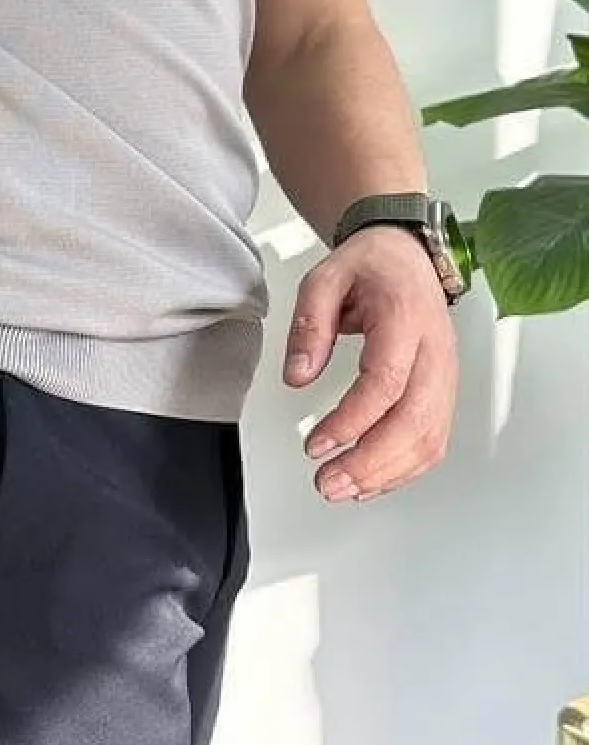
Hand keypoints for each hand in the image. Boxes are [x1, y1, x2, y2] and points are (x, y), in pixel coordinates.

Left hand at [283, 225, 458, 503]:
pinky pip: (433, 439)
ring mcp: (445, 374)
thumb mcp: (324, 279)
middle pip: (414, 421)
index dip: (352, 421)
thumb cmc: (371, 266)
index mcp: (406, 318)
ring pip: (430, 438)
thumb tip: (298, 376)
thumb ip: (309, 326)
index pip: (387, 383)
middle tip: (327, 482)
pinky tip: (371, 480)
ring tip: (342, 489)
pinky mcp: (443, 390)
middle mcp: (435, 351)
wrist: (408, 256)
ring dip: (387, 474)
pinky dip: (404, 469)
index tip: (316, 443)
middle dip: (370, 462)